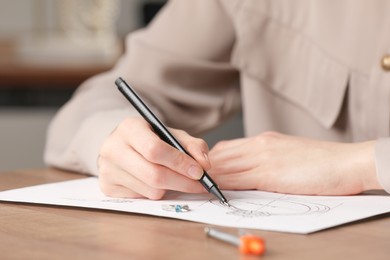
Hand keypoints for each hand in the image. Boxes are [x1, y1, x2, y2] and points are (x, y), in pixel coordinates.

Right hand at [97, 117, 209, 198]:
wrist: (123, 145)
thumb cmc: (150, 138)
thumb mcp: (171, 134)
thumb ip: (192, 145)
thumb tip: (205, 165)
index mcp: (129, 128)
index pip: (155, 150)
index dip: (179, 163)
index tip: (199, 172)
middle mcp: (113, 148)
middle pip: (154, 175)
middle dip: (182, 182)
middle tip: (199, 185)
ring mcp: (107, 170)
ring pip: (150, 190)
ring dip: (171, 189)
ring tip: (176, 179)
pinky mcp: (107, 187)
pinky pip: (142, 198)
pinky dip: (156, 193)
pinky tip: (157, 183)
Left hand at [208, 132, 380, 194]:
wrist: (346, 162)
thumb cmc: (321, 161)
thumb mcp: (288, 153)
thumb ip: (268, 159)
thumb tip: (251, 171)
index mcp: (264, 139)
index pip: (226, 148)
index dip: (210, 159)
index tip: (200, 168)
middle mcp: (260, 145)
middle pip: (220, 154)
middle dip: (202, 166)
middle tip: (190, 177)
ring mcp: (264, 157)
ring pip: (224, 165)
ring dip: (207, 176)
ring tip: (193, 184)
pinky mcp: (270, 173)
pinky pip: (238, 179)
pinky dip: (222, 185)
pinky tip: (212, 191)